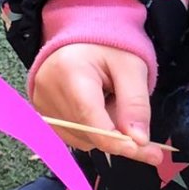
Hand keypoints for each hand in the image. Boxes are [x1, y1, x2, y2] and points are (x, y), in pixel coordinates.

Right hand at [33, 42, 161, 164]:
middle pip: (87, 132)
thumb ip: (135, 104)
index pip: (91, 119)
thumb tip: (139, 140)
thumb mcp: (132, 68)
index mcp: (69, 73)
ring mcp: (41, 102)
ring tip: (110, 105)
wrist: (81, 37)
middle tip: (140, 128)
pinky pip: (72, 136)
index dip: (118, 141)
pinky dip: (91, 131)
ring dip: (103, 133)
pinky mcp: (41, 112)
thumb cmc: (108, 47)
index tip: (147, 152)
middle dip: (118, 136)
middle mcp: (47, 90)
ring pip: (80, 139)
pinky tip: (97, 111)